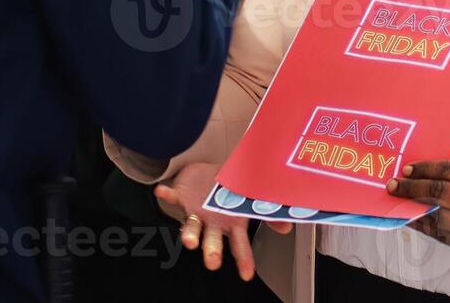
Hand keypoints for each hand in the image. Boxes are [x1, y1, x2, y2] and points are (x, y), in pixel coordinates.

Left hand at [154, 162, 289, 282]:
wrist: (209, 174)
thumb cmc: (232, 190)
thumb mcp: (253, 199)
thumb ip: (269, 214)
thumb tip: (287, 227)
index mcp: (231, 224)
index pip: (239, 246)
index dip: (243, 259)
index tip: (246, 275)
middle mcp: (213, 222)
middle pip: (213, 241)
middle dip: (212, 252)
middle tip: (212, 263)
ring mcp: (196, 211)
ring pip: (191, 226)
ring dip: (189, 233)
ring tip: (189, 241)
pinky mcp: (181, 197)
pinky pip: (172, 196)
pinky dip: (166, 194)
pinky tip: (161, 191)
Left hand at [389, 160, 449, 263]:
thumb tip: (422, 175)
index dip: (425, 169)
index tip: (407, 169)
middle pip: (441, 193)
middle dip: (413, 189)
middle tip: (393, 186)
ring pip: (439, 219)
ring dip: (415, 212)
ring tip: (400, 205)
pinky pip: (444, 238)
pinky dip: (427, 228)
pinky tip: (415, 221)